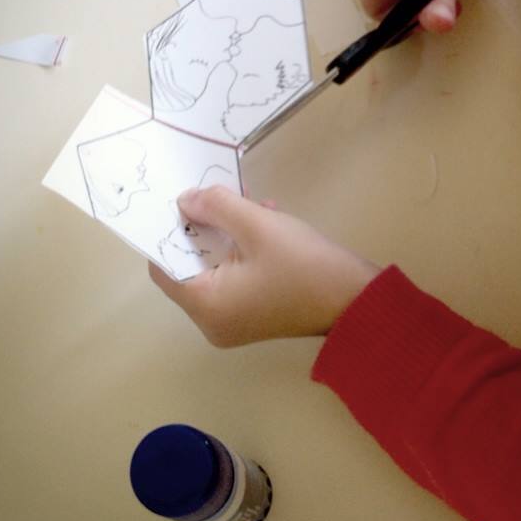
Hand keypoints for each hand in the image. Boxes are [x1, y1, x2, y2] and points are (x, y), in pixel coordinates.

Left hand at [149, 186, 379, 346]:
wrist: (358, 299)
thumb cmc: (305, 264)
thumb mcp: (258, 225)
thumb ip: (216, 206)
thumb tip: (184, 199)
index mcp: (206, 306)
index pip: (163, 267)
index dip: (170, 231)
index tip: (186, 201)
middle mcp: (212, 321)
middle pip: (189, 266)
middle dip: (207, 228)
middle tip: (226, 198)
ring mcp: (234, 322)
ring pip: (215, 269)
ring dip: (229, 235)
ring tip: (258, 206)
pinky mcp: (255, 316)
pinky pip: (234, 279)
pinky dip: (243, 252)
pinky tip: (269, 223)